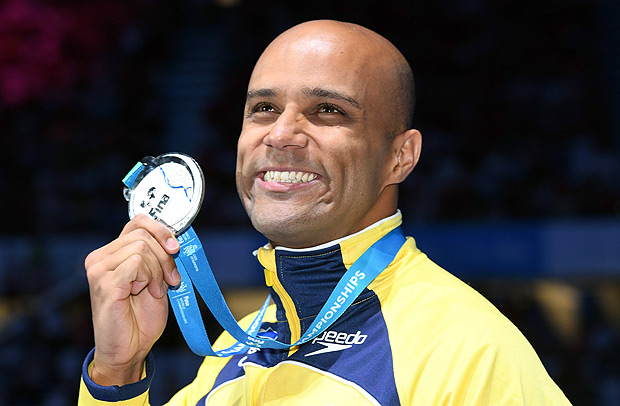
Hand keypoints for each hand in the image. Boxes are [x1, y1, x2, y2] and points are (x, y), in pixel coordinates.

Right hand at [84, 214, 180, 385]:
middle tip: (169, 281)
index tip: (175, 248)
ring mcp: (98, 269)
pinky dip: (149, 278)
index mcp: (111, 253)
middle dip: (165, 257)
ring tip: (154, 291)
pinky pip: (136, 263)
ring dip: (158, 270)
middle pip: (143, 234)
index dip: (161, 230)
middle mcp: (99, 257)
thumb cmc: (141, 317)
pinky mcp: (104, 283)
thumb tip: (174, 236)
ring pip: (142, 247)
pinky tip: (146, 293)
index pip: (138, 221)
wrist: (130, 349)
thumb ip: (158, 256)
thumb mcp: (156, 279)